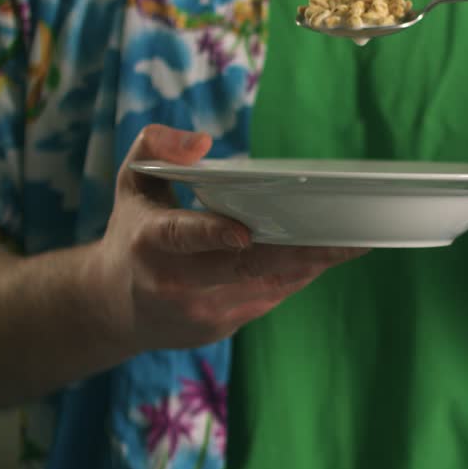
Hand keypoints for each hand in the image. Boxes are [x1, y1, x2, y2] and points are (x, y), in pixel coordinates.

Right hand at [90, 125, 366, 352]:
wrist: (113, 309)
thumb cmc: (133, 233)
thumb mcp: (132, 181)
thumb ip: (156, 146)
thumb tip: (201, 142)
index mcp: (150, 242)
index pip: (180, 237)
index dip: (211, 234)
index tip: (242, 231)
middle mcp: (176, 282)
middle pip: (245, 267)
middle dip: (299, 252)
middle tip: (346, 235)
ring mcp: (202, 310)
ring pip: (267, 285)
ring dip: (311, 265)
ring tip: (353, 243)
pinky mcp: (223, 326)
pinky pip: (269, 297)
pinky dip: (298, 276)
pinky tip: (326, 257)